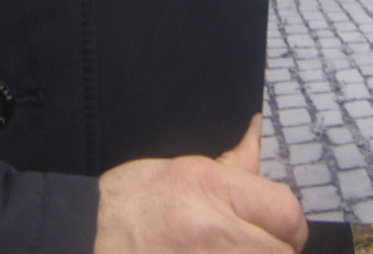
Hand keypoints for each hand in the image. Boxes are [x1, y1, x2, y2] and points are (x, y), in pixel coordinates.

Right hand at [94, 114, 307, 253]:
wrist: (85, 236)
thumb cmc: (130, 202)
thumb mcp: (182, 169)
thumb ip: (234, 164)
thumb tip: (258, 130)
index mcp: (214, 190)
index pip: (287, 212)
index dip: (287, 223)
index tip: (277, 228)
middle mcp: (216, 233)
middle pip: (282, 252)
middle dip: (273, 250)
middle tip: (251, 245)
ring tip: (228, 251)